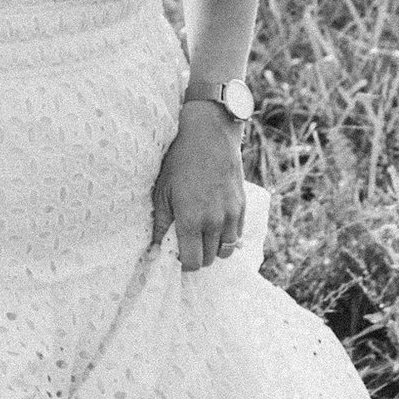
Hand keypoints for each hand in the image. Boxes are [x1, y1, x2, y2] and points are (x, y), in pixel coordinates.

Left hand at [149, 102, 244, 270]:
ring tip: (201, 233)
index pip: (192, 262)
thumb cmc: (179, 161)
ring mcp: (231, 215)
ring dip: (213, 248)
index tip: (175, 254)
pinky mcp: (242, 207)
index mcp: (192, 220)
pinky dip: (227, 236)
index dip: (182, 263)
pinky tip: (214, 223)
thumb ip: (161, 223)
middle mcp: (215, 222)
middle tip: (186, 242)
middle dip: (197, 256)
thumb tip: (155, 249)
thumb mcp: (162, 191)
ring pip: (226, 250)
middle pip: (209, 259)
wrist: (209, 136)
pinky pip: (237, 235)